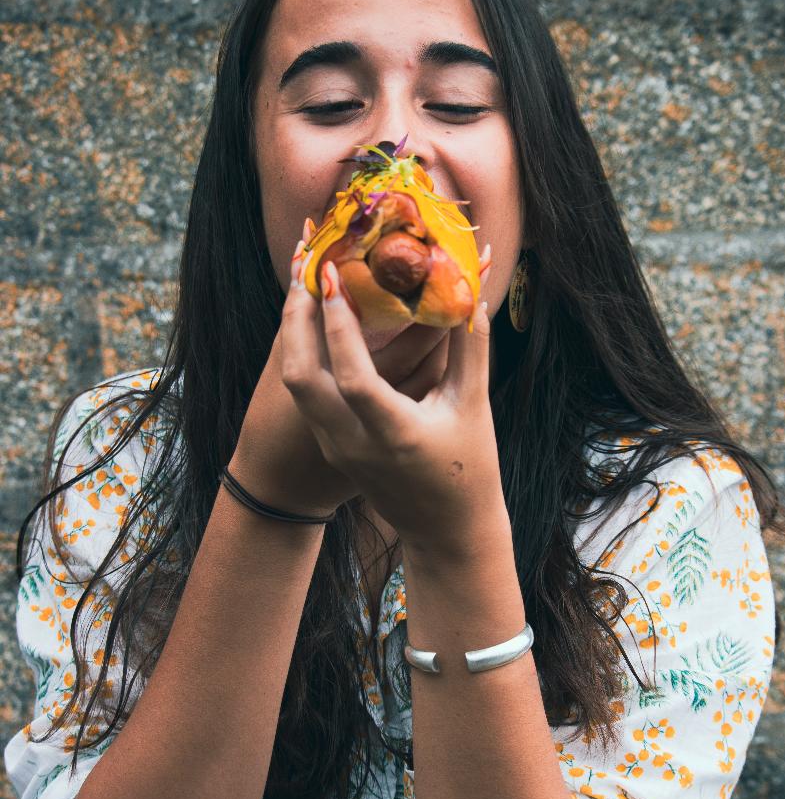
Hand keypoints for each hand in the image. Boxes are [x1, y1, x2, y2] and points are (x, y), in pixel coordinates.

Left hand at [280, 249, 500, 552]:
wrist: (447, 529)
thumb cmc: (469, 466)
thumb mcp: (473, 405)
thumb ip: (470, 344)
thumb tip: (474, 288)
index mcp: (393, 434)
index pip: (352, 377)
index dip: (340, 326)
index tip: (334, 277)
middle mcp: (353, 443)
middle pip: (301, 377)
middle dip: (297, 319)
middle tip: (307, 269)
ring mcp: (336, 447)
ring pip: (295, 383)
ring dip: (296, 332)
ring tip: (307, 285)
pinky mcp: (330, 445)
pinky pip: (305, 392)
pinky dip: (306, 351)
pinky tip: (318, 320)